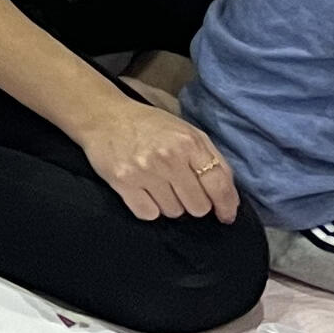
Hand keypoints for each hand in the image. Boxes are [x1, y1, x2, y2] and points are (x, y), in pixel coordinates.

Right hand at [77, 93, 239, 222]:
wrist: (105, 116)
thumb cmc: (151, 126)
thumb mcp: (188, 132)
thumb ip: (212, 159)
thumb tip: (228, 197)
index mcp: (189, 142)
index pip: (219, 185)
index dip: (227, 206)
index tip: (226, 215)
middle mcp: (168, 157)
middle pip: (198, 206)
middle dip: (194, 203)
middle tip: (182, 190)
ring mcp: (144, 171)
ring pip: (173, 212)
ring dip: (171, 204)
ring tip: (160, 186)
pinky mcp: (123, 182)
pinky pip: (149, 214)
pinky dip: (150, 208)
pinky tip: (145, 192)